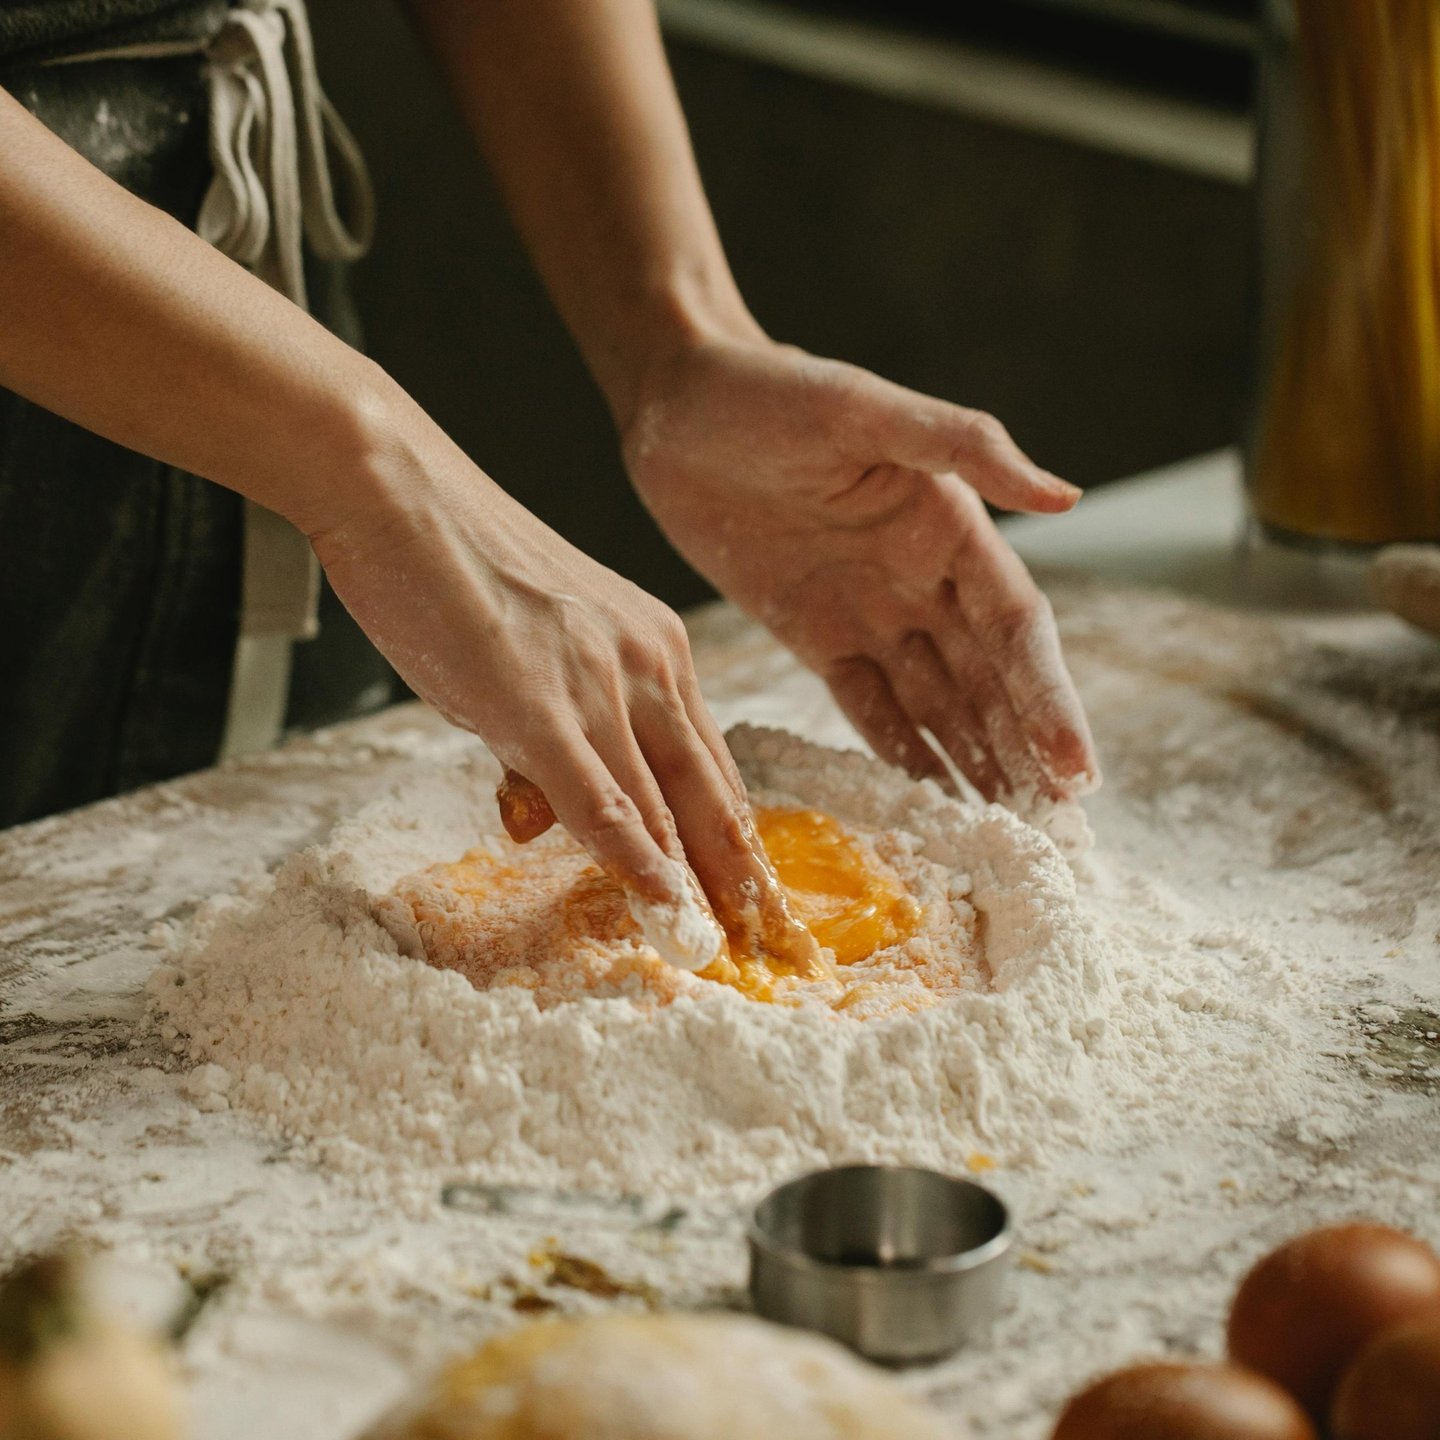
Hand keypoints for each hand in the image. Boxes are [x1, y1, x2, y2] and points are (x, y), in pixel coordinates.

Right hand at [307, 397, 815, 967]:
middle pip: (713, 793)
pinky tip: (664, 909)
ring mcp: (600, 684)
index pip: (713, 763)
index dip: (734, 837)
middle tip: (773, 943)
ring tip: (723, 950)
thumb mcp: (535, 649)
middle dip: (743, 877)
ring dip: (698, 888)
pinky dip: (637, 864)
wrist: (399, 489)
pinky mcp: (541, 704)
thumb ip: (552, 729)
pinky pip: (603, 802)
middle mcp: (649, 664)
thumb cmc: (459, 564)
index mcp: (656, 646)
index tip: (753, 893)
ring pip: (666, 808)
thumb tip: (547, 812)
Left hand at [623, 336, 1100, 802]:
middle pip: (989, 682)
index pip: (1017, 630)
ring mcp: (871, 611)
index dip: (1048, 700)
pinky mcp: (815, 635)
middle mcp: (923, 578)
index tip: (1077, 772)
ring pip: (937, 704)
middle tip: (1060, 834)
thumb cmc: (770, 391)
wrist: (674, 405)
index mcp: (951, 526)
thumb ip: (963, 447)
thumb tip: (1068, 499)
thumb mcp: (863, 407)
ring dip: (976, 764)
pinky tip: (931, 801)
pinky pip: (868, 707)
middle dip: (1027, 753)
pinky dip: (902, 753)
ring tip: (1010, 833)